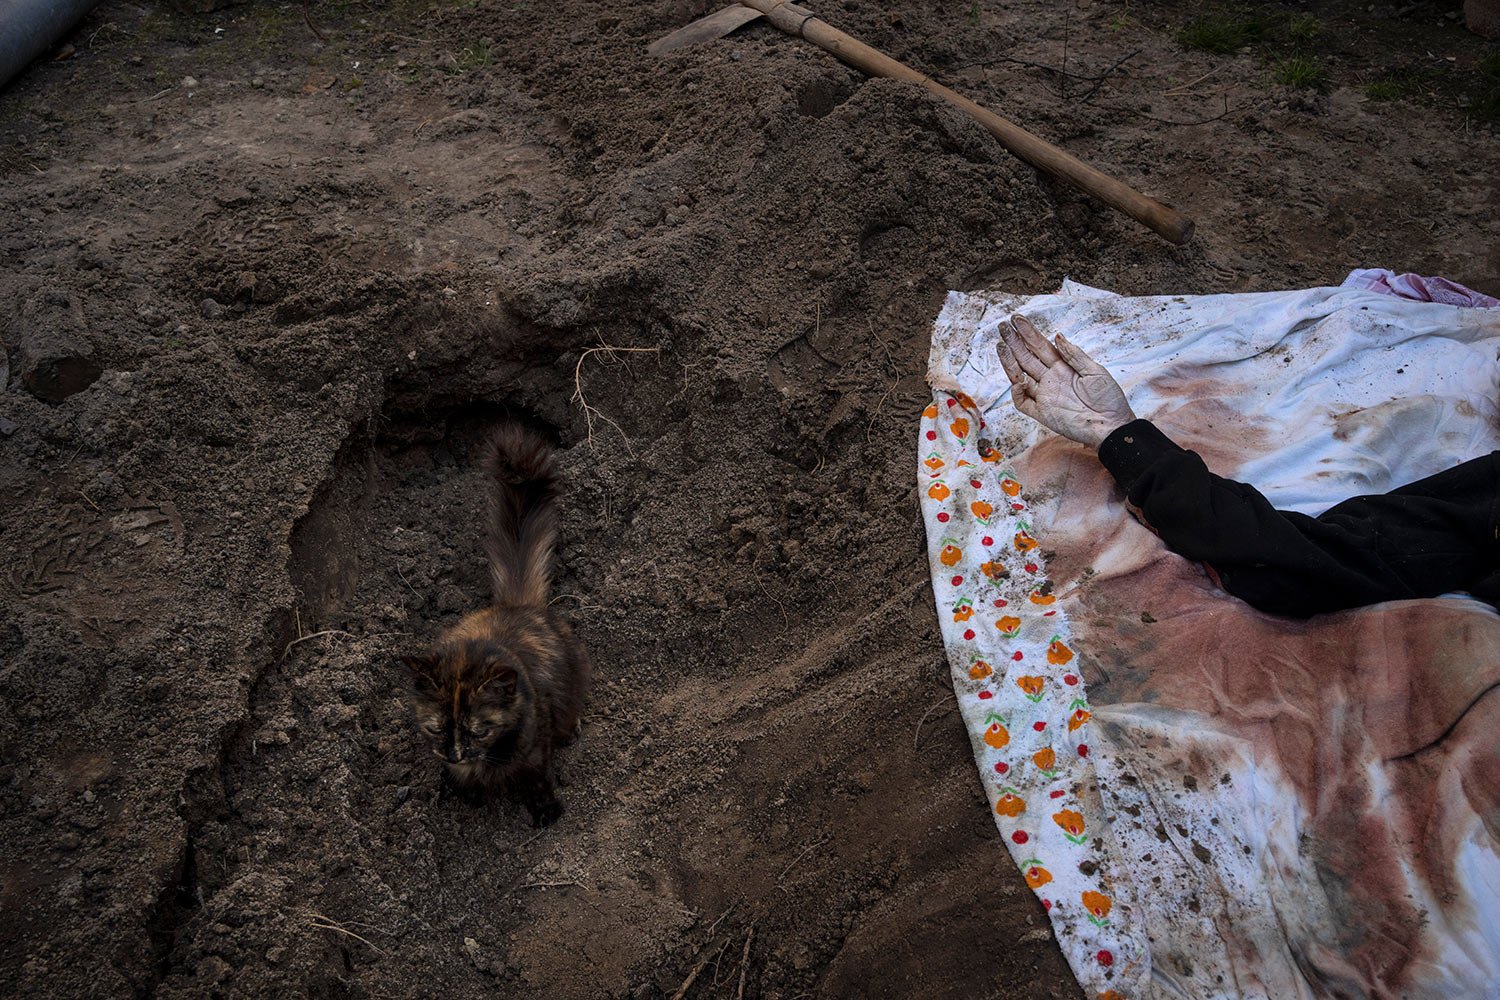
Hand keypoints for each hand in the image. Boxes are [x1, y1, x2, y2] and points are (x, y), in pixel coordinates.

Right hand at [997, 315, 1134, 448]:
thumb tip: (1057, 336)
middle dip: (1014, 342)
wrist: (1112, 426)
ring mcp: (1044, 396)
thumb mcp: (1095, 371)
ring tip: (1001, 345)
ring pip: (1020, 376)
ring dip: (1009, 361)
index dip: (1029, 333)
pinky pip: (1023, 403)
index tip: (1017, 319)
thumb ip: (1074, 354)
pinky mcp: (1042, 413)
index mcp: (1063, 367)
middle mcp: (1050, 379)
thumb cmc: (1109, 399)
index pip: (1041, 347)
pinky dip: (1017, 393)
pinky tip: (1018, 380)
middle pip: (1027, 358)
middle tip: (1003, 327)